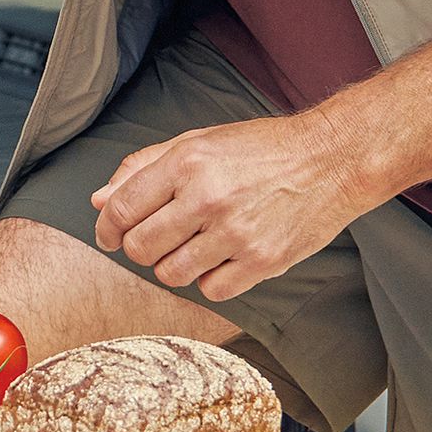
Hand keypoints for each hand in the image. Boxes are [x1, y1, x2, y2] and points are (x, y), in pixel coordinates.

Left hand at [89, 113, 375, 301]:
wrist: (331, 159)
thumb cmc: (263, 149)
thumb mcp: (199, 141)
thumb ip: (144, 168)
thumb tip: (100, 199)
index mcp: (187, 162)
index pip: (121, 208)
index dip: (106, 228)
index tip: (109, 235)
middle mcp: (208, 198)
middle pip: (141, 247)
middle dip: (139, 247)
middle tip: (154, 240)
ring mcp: (236, 233)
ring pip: (172, 274)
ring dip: (172, 266)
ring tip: (190, 247)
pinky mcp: (263, 260)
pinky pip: (211, 290)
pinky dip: (209, 280)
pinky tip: (220, 258)